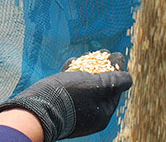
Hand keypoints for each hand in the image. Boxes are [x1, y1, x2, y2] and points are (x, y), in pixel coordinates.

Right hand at [0, 51, 131, 141]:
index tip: (117, 55)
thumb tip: (128, 78)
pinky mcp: (61, 102)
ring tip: (88, 53)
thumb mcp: (97, 86)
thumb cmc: (69, 96)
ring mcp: (75, 108)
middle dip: (103, 67)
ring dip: (88, 67)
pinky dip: (73, 73)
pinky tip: (73, 60)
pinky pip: (71, 86)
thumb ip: (115, 81)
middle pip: (101, 87)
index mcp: (102, 114)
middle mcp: (90, 114)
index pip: (116, 90)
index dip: (118, 70)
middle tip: (104, 51)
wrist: (36, 108)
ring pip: (85, 84)